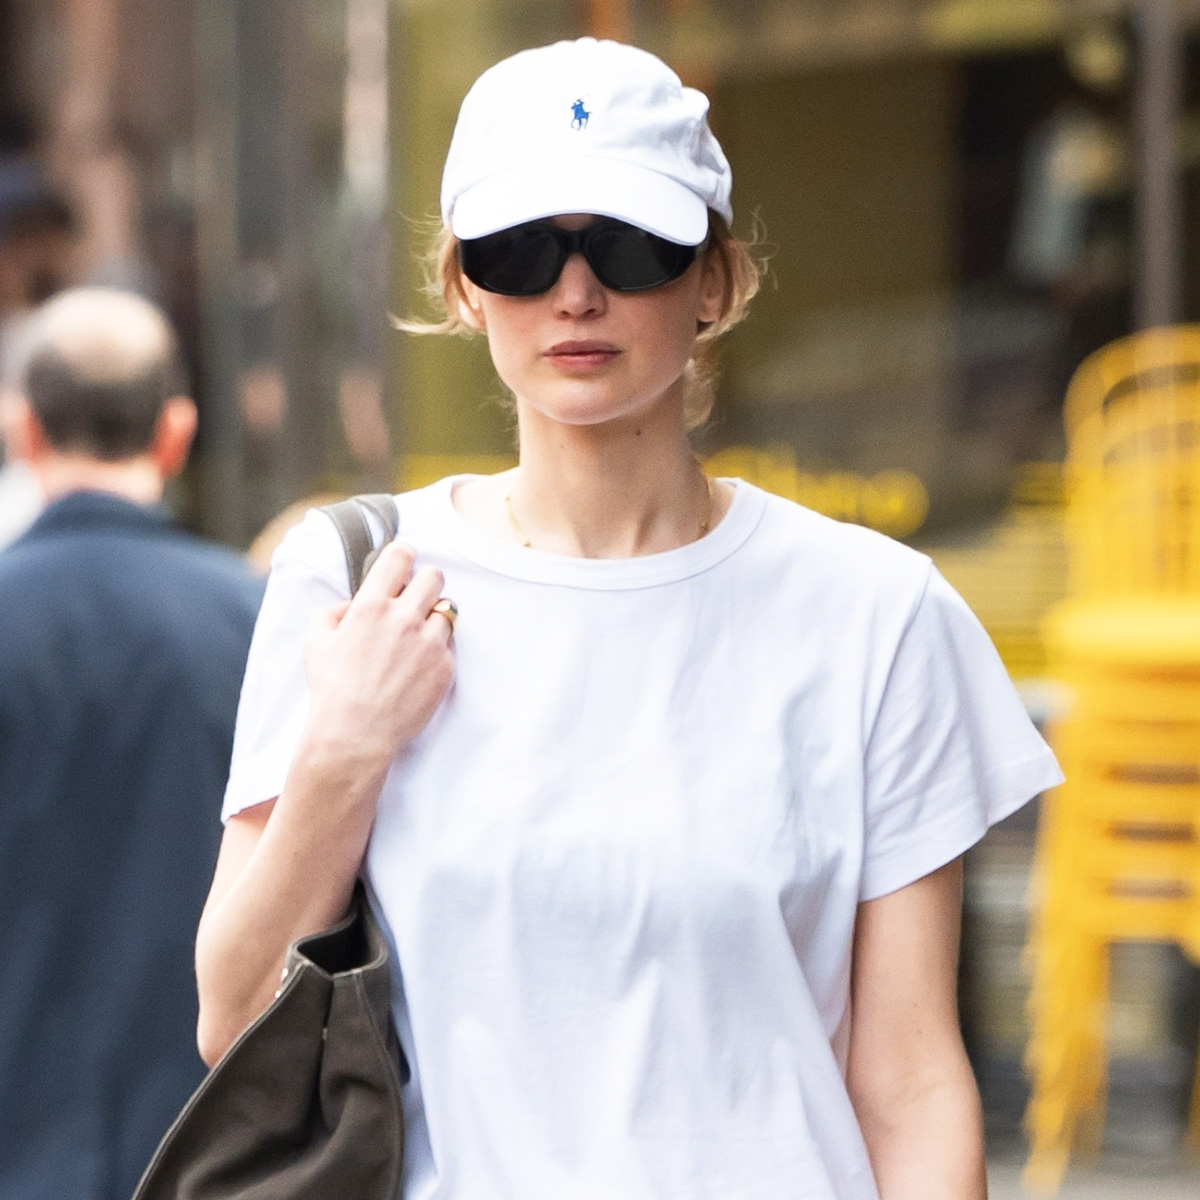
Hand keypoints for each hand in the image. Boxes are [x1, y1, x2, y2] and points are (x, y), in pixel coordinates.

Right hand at [302, 540, 454, 770]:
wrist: (356, 734)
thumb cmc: (332, 689)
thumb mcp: (315, 642)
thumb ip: (332, 612)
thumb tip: (351, 604)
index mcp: (372, 605)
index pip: (401, 555)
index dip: (403, 557)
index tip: (402, 567)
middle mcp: (405, 618)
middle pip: (435, 576)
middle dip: (425, 584)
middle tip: (415, 601)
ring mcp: (429, 642)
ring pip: (447, 610)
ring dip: (433, 619)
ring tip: (416, 639)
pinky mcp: (445, 666)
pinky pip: (449, 646)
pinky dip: (437, 651)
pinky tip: (417, 668)